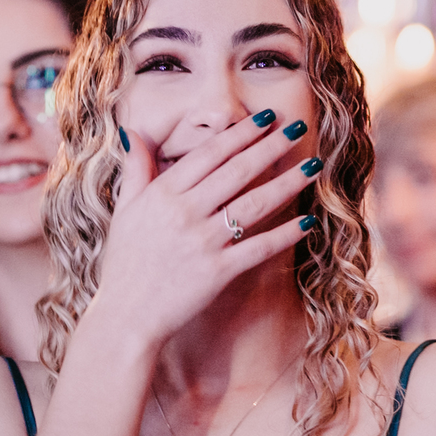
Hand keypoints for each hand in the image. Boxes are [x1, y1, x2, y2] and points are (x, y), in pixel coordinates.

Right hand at [90, 111, 318, 341]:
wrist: (125, 316)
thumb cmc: (124, 264)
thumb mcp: (124, 211)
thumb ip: (135, 171)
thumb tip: (135, 134)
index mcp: (162, 195)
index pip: (209, 155)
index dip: (240, 134)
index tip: (265, 118)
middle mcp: (184, 214)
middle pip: (237, 172)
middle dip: (271, 147)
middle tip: (298, 128)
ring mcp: (203, 243)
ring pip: (254, 205)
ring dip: (287, 184)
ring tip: (312, 166)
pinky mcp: (218, 272)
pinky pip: (258, 248)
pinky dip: (285, 235)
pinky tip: (307, 222)